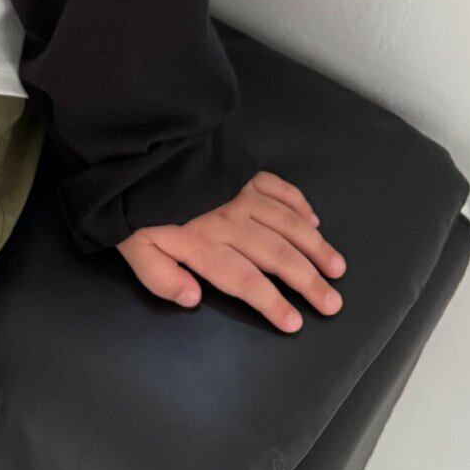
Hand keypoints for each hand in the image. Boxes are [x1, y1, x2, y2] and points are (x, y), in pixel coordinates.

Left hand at [116, 170, 345, 332]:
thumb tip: (193, 299)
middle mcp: (229, 221)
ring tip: (337, 268)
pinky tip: (313, 221)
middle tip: (333, 303)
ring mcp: (239, 193)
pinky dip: (299, 205)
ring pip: (287, 223)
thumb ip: (161, 277)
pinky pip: (279, 188)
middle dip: (308, 282)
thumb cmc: (134, 202)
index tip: (295, 323)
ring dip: (315, 247)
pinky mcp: (242, 170)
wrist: (136, 146)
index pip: (245, 280)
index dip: (271, 303)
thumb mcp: (132, 246)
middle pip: (276, 255)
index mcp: (203, 243)